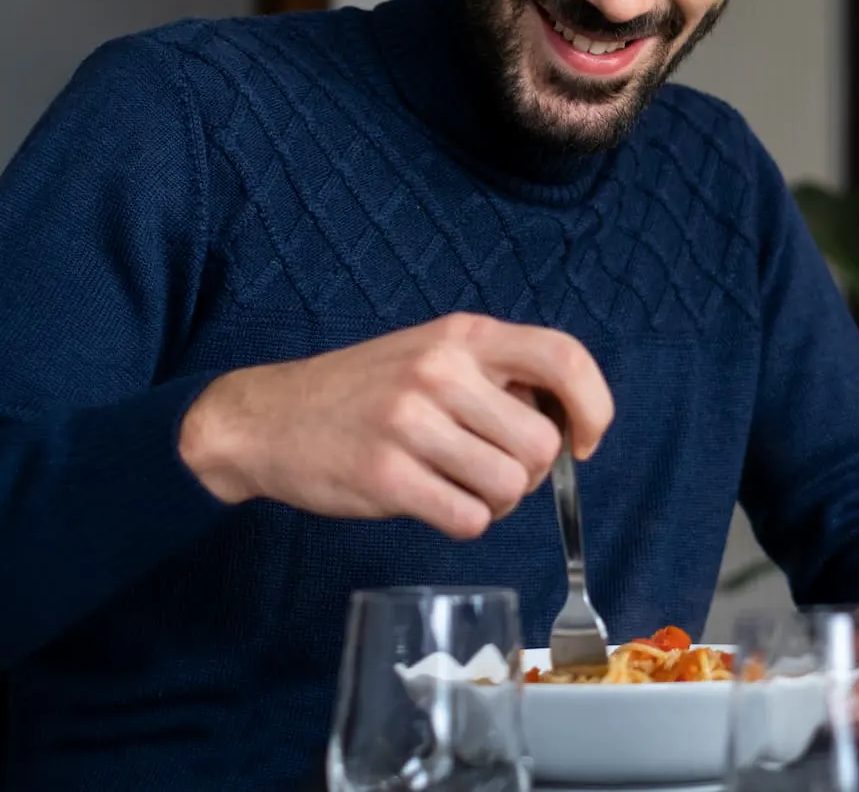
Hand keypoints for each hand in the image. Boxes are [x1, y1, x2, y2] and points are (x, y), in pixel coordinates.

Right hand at [178, 312, 613, 538]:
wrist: (265, 417)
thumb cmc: (365, 391)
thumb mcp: (433, 353)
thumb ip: (497, 375)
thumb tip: (567, 422)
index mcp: (463, 335)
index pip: (563, 358)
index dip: (593, 405)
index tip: (587, 440)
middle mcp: (441, 371)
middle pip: (542, 444)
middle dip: (533, 474)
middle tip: (497, 471)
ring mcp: (411, 423)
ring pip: (510, 487)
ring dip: (498, 502)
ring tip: (463, 488)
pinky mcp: (386, 475)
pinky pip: (468, 518)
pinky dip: (465, 523)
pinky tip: (437, 504)